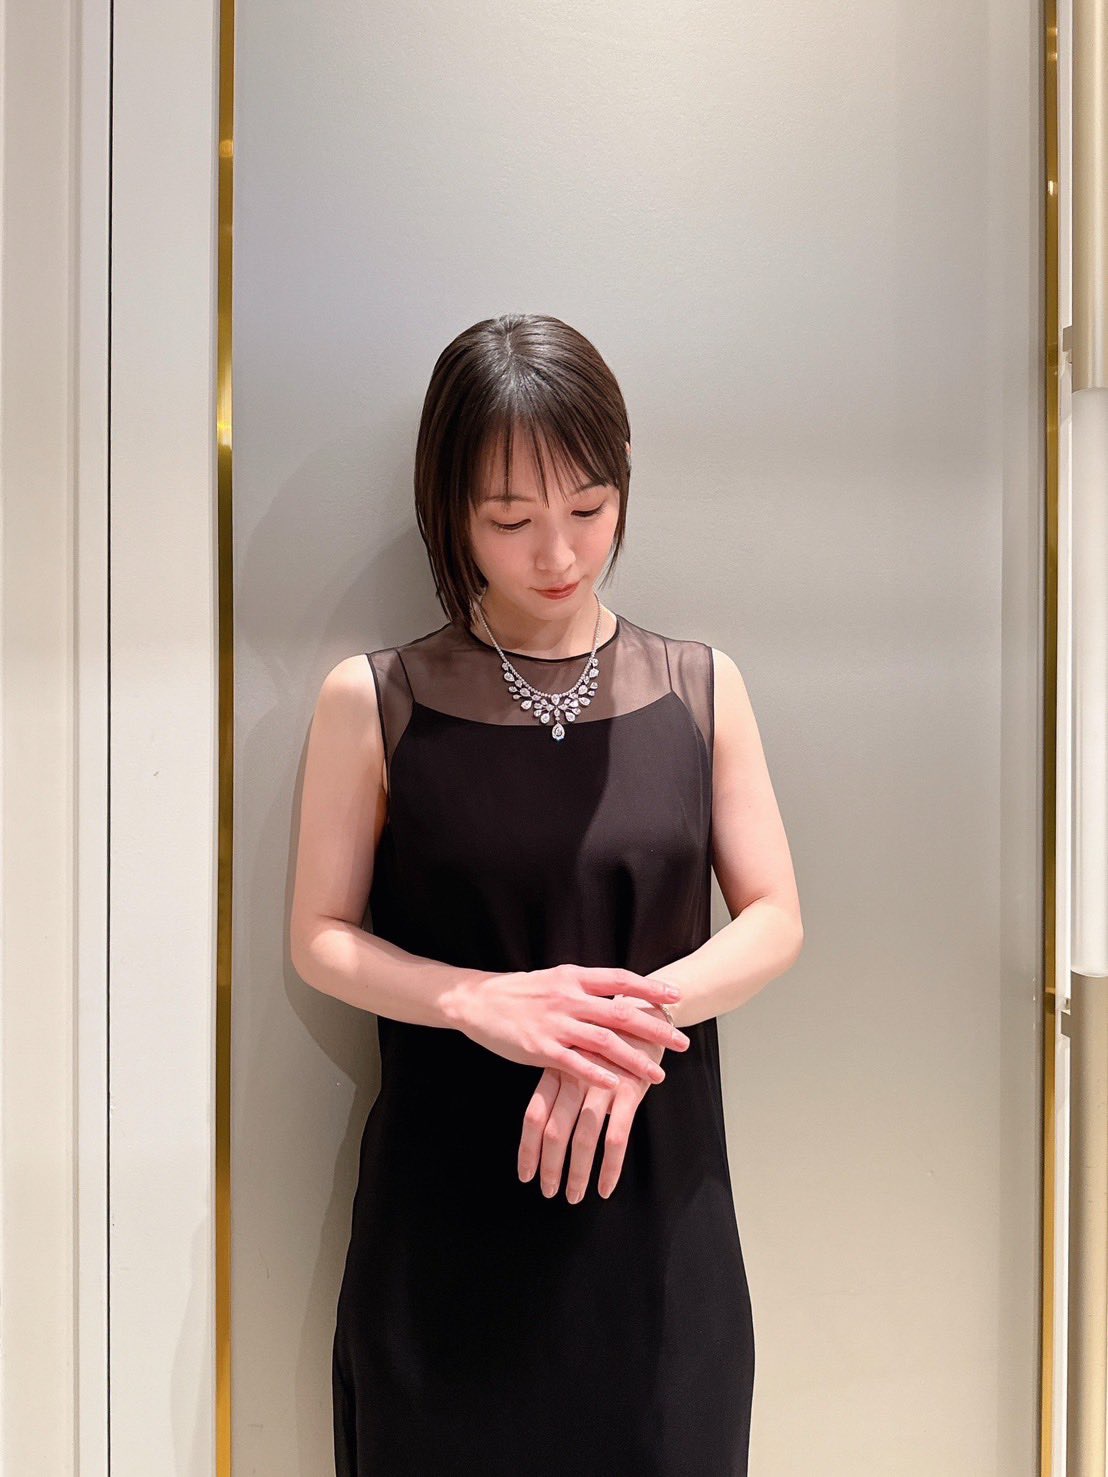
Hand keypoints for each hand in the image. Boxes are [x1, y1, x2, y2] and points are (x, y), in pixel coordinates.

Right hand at [453, 964, 685, 1090]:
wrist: (478, 1001)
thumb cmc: (521, 992)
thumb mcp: (556, 979)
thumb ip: (586, 988)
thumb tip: (620, 994)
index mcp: (574, 978)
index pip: (621, 979)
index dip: (650, 987)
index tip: (676, 996)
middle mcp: (569, 998)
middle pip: (621, 1013)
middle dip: (655, 1029)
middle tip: (682, 1042)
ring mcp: (555, 1024)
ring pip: (604, 1042)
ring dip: (634, 1059)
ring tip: (657, 1074)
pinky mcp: (540, 1048)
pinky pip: (574, 1064)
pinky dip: (597, 1075)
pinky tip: (617, 1086)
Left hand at [517, 996, 689, 1202]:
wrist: (645, 1008)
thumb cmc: (607, 1035)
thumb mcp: (576, 1053)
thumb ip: (560, 1082)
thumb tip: (546, 1128)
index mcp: (557, 1068)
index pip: (534, 1115)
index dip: (527, 1148)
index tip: (525, 1175)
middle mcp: (575, 1077)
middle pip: (554, 1131)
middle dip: (549, 1167)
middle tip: (549, 1192)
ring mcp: (602, 1084)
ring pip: (582, 1139)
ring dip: (577, 1174)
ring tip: (574, 1197)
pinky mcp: (630, 1090)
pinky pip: (616, 1139)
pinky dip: (609, 1168)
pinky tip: (606, 1188)